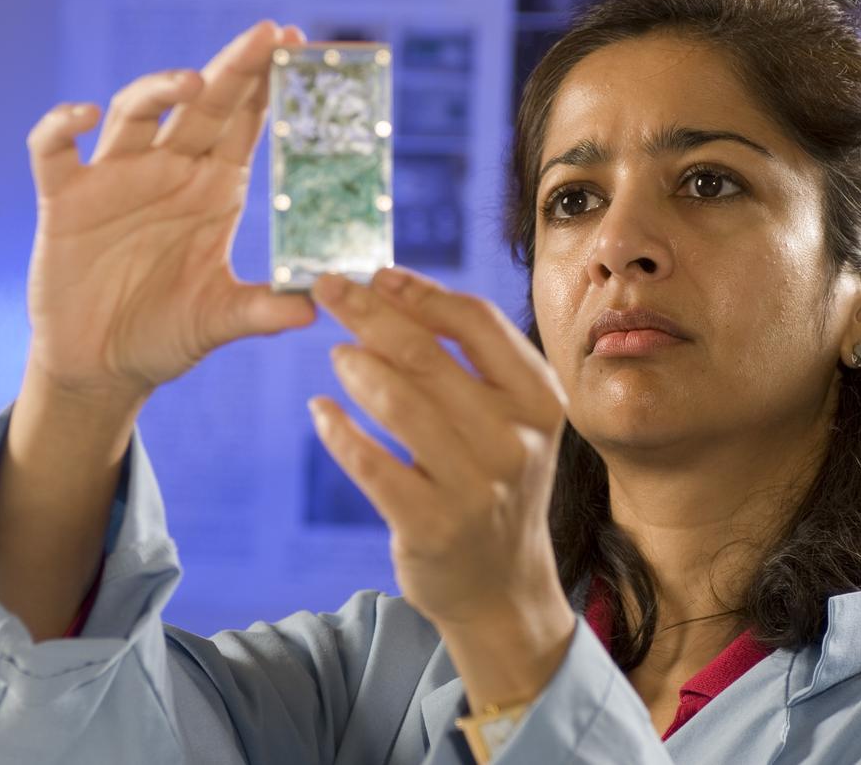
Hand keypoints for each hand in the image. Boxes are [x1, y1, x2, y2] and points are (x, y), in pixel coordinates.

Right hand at [22, 20, 315, 406]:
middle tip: (268, 34)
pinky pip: (54, 152)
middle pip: (201, 104)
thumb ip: (262, 310)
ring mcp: (115, 181)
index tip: (298, 45)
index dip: (269, 84)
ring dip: (159, 91)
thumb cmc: (168, 334)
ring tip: (193, 82)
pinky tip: (80, 117)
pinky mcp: (65, 201)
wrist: (103, 367)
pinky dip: (60, 128)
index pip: (245, 123)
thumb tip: (313, 309)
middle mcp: (168, 172)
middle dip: (234, 67)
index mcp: (213, 189)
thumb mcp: (219, 321)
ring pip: (134, 113)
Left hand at [307, 267, 576, 707]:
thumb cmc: (496, 482)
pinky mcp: (430, 526)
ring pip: (397, 402)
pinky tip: (321, 412)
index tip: (379, 274)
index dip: (421, 291)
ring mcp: (475, 486)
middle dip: (368, 312)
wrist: (502, 587)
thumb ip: (472, 362)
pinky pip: (369, 464)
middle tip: (328, 288)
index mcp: (539, 401)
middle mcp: (514, 440)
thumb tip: (398, 292)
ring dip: (355, 367)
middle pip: (426, 353)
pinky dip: (338, 431)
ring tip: (337, 354)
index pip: (477, 322)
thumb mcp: (510, 421)